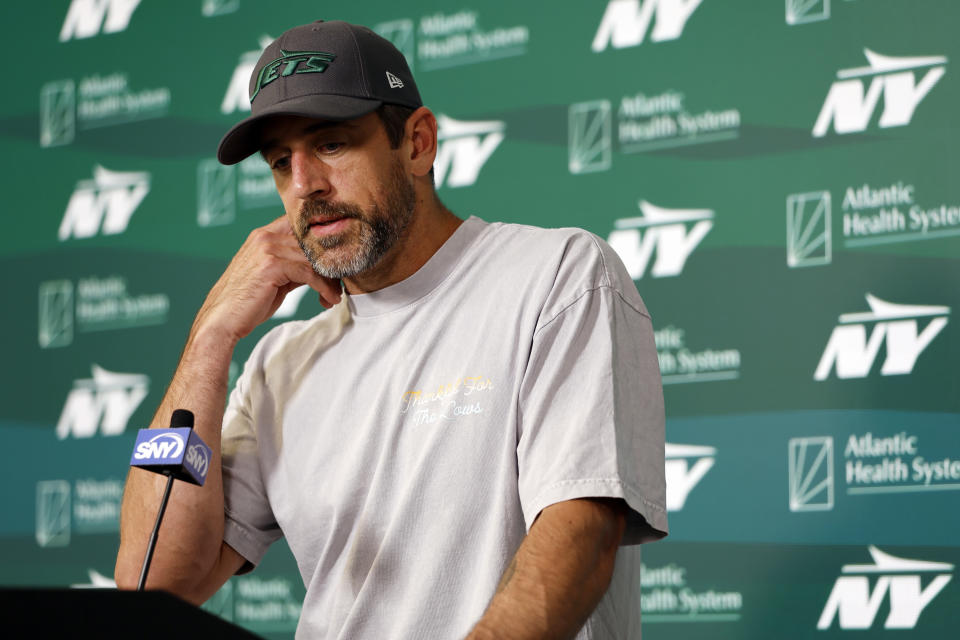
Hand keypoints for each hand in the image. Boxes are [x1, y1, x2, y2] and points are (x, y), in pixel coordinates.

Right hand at [193, 216, 341, 342]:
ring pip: (313, 258)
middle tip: (340, 283)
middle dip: (330, 264)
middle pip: (312, 242)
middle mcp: (265, 236)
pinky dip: (323, 287)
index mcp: (264, 234)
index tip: (336, 265)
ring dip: (330, 279)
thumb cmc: (247, 302)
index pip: (303, 228)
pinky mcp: (271, 265)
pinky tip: (328, 299)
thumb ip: (294, 266)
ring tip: (335, 295)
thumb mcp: (274, 277)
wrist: (222, 320)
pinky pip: (309, 272)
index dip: (322, 244)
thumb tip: (320, 267)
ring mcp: (267, 248)